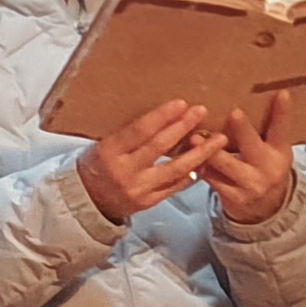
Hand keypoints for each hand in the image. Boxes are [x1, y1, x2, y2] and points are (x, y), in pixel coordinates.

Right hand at [78, 101, 225, 224]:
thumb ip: (132, 134)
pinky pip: (176, 186)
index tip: (181, 104)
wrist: (86, 201)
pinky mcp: (149, 202)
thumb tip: (167, 116)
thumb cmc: (96, 165)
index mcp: (110, 152)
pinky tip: (207, 161)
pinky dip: (194, 173)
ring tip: (219, 140)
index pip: (140, 131)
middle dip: (183, 127)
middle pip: (160, 147)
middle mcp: (125, 171)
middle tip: (201, 112)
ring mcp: (139, 189)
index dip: (162, 116)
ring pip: (175, 169)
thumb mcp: (104, 144)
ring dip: (200, 153)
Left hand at [195, 94, 299, 226]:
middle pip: (253, 145)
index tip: (282, 93)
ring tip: (194, 137)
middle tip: (235, 113)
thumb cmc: (264, 167)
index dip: (283, 111)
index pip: (282, 128)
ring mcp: (249, 183)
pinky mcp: (232, 196)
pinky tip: (185, 156)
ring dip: (210, 151)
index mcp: (279, 151)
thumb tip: (256, 94)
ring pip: (227, 164)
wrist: (265, 208)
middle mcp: (267, 167)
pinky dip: (200, 167)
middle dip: (243, 129)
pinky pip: (212, 179)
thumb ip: (266, 129)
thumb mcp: (273, 150)